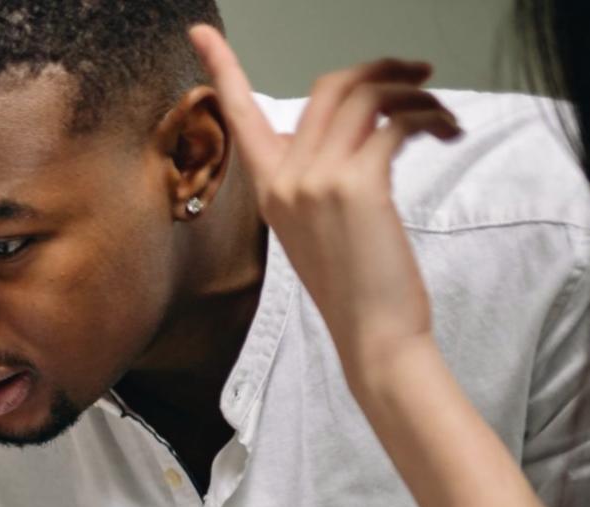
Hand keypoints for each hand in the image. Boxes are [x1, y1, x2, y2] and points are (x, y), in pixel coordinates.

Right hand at [192, 27, 460, 378]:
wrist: (372, 333)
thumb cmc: (356, 285)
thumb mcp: (324, 225)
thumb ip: (323, 175)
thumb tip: (365, 124)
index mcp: (269, 188)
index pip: (238, 115)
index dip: (221, 67)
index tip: (202, 32)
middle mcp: (284, 179)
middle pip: (328, 86)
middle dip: (380, 69)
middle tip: (417, 75)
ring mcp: (315, 181)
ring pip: (366, 96)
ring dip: (414, 91)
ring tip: (441, 113)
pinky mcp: (356, 184)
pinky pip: (396, 123)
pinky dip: (429, 117)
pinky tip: (446, 132)